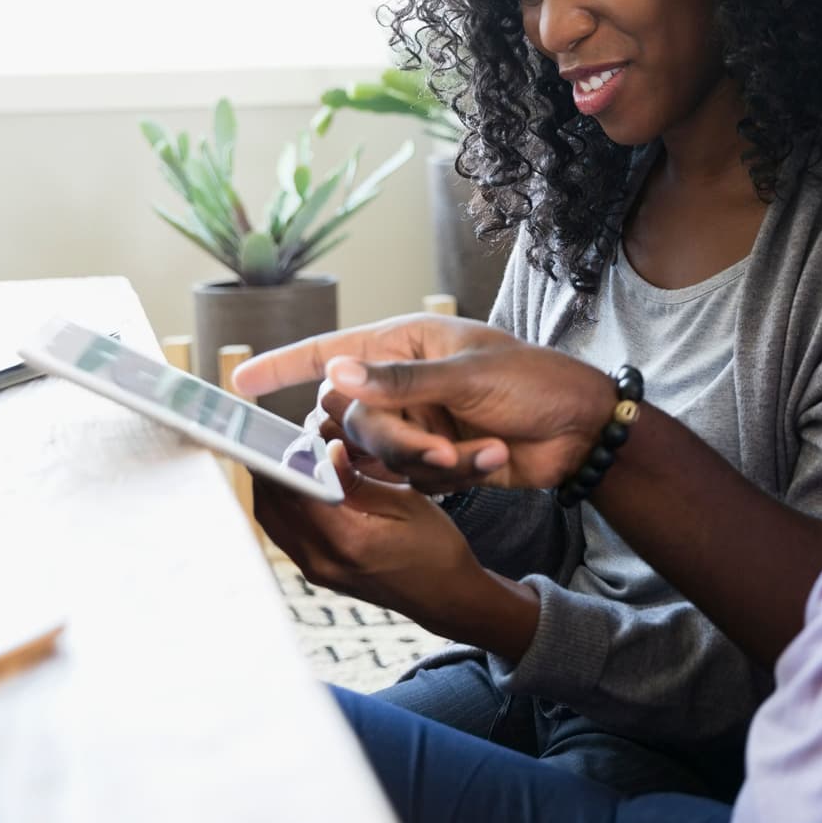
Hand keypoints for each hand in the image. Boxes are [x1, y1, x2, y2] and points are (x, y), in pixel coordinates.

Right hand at [235, 314, 614, 494]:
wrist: (583, 429)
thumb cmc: (536, 379)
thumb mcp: (471, 375)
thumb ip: (402, 380)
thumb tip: (336, 373)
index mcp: (405, 343)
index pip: (331, 350)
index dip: (284, 365)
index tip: (238, 383)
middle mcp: (401, 384)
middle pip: (352, 419)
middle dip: (392, 441)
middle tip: (439, 450)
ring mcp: (416, 424)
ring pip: (380, 456)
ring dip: (428, 463)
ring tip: (480, 453)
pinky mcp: (433, 461)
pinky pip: (413, 479)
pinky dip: (450, 477)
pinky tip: (491, 459)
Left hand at [255, 440, 488, 629]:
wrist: (444, 596)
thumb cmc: (436, 547)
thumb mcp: (407, 503)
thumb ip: (360, 481)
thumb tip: (326, 451)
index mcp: (349, 541)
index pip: (297, 493)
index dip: (287, 460)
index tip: (288, 435)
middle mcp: (323, 561)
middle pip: (273, 508)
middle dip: (271, 470)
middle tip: (282, 439)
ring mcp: (317, 572)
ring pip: (272, 521)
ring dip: (272, 488)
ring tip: (286, 457)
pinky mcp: (317, 574)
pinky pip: (284, 534)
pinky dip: (283, 506)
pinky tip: (297, 485)